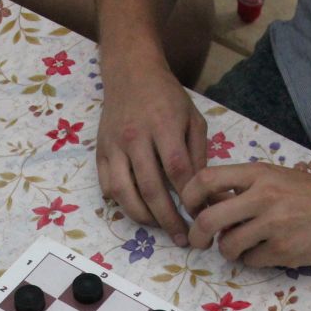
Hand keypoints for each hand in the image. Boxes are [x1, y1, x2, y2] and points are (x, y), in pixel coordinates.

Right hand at [96, 54, 209, 246]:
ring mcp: (113, 146)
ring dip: (142, 217)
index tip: (201, 217)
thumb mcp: (193, 119)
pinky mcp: (100, 152)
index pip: (177, 171)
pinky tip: (138, 208)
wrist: (130, 73)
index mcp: (162, 126)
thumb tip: (210, 193)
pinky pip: (108, 186)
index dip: (190, 199)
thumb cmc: (167, 97)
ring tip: (158, 227)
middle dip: (168, 219)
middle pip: (150, 189)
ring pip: (124, 193)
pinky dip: (122, 203)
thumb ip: (199, 156)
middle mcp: (134, 138)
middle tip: (181, 238)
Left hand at [181, 163, 310, 267]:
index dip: (189, 197)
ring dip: (229, 250)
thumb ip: (245, 188)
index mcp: (260, 173)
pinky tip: (270, 249)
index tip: (191, 209)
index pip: (206, 179)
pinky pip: (251, 261)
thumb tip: (209, 204)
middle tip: (198, 242)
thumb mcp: (279, 178)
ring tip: (245, 244)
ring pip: (228, 246)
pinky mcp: (284, 250)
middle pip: (208, 219)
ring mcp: (275, 225)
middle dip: (197, 236)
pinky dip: (254, 259)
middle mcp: (264, 196)